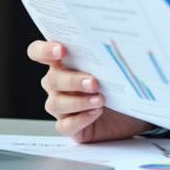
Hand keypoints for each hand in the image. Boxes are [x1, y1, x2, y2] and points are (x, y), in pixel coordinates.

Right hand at [27, 40, 152, 142]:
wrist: (130, 112)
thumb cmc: (118, 85)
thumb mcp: (115, 68)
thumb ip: (106, 55)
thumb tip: (113, 43)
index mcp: (62, 63)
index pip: (39, 53)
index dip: (44, 50)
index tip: (60, 50)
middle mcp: (57, 84)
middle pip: (52, 80)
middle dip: (72, 80)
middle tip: (93, 82)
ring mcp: (61, 106)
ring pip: (56, 104)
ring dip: (78, 101)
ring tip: (100, 99)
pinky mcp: (69, 126)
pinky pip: (66, 125)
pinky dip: (81, 119)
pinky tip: (96, 113)